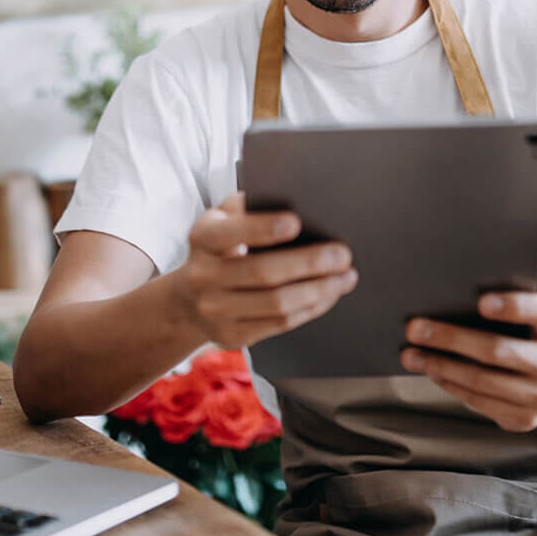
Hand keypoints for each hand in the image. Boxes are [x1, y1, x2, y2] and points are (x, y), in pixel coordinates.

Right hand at [171, 192, 357, 349]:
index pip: (232, 232)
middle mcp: (203, 275)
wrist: (190, 298)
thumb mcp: (225, 218)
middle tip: (343, 254)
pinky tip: (330, 294)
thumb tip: (299, 199)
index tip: (297, 222)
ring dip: (318, 290)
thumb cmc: (222, 246)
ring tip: (346, 276)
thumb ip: (250, 206)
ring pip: (276, 303)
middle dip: (309, 263)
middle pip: (263, 271)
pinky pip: (279, 323)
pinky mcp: (232, 335)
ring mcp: (215, 310)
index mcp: (203, 236)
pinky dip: (311, 308)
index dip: (263, 228)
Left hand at [399, 292, 536, 432]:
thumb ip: (507, 304)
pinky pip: (479, 401)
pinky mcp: (525, 419)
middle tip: (415, 328)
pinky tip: (432, 371)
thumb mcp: (534, 314)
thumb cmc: (535, 336)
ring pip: (482, 380)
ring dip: (440, 366)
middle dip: (450, 338)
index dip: (513, 306)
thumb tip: (450, 299)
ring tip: (412, 354)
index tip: (481, 302)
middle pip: (498, 350)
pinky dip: (451, 384)